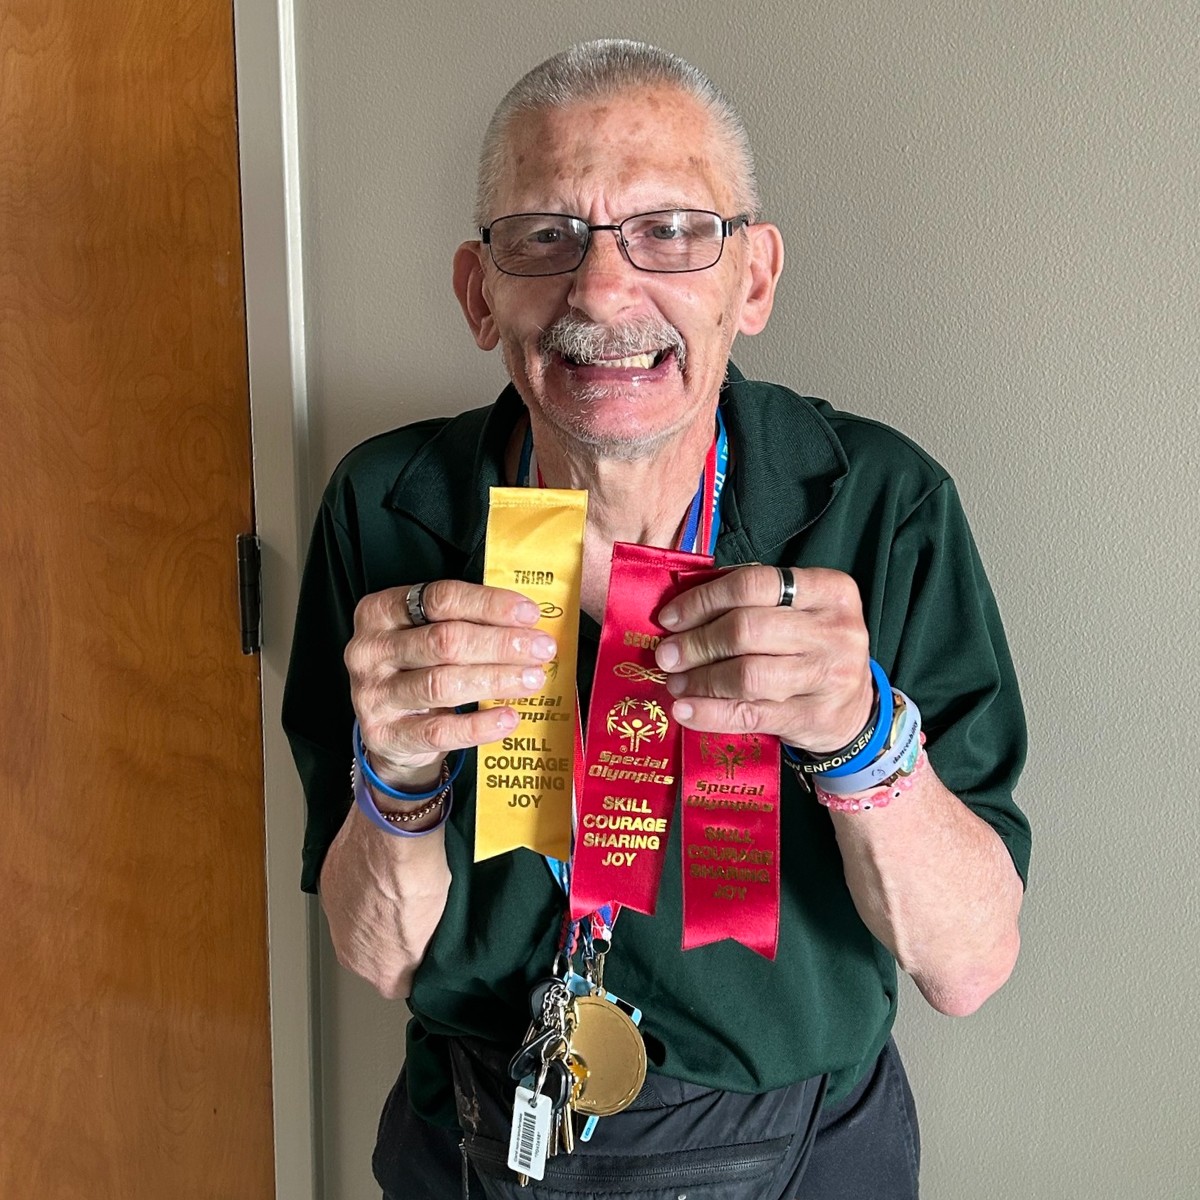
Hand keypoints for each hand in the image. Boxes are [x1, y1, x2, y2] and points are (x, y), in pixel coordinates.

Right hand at [345, 581, 554, 789]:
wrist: (389, 731)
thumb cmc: (418, 670)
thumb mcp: (428, 636)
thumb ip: (467, 623)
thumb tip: (527, 623)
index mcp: (381, 611)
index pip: (440, 598)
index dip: (489, 604)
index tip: (529, 614)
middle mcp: (369, 650)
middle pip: (443, 641)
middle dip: (499, 643)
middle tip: (541, 649)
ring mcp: (373, 694)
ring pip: (442, 684)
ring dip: (495, 679)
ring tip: (532, 679)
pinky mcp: (385, 735)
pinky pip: (438, 731)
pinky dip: (479, 725)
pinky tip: (509, 717)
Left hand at [653, 566, 873, 753]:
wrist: (855, 708)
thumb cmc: (813, 649)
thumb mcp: (799, 613)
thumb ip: (752, 603)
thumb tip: (680, 613)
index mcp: (829, 590)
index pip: (753, 584)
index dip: (703, 600)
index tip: (670, 618)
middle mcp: (834, 630)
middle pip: (747, 630)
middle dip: (697, 643)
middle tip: (667, 655)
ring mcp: (827, 676)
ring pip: (747, 675)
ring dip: (700, 679)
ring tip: (675, 682)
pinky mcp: (813, 717)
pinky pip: (750, 714)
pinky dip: (710, 713)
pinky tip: (685, 710)